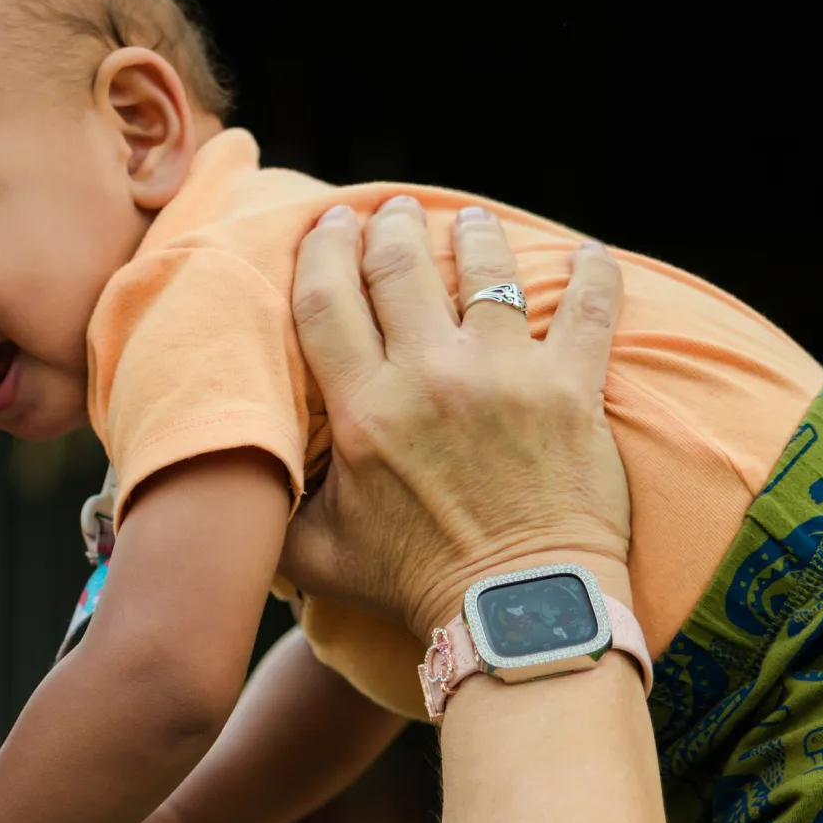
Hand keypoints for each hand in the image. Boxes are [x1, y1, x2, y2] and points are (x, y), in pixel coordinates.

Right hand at [280, 199, 632, 637]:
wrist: (517, 612)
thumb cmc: (414, 586)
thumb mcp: (318, 554)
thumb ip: (274, 512)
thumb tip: (230, 488)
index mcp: (363, 412)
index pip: (327, 301)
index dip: (324, 250)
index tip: (330, 224)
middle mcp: (429, 379)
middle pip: (401, 268)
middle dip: (392, 227)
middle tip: (395, 210)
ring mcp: (506, 377)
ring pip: (487, 271)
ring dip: (475, 235)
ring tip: (470, 219)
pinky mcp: (572, 389)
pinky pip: (589, 308)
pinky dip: (593, 274)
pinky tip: (589, 254)